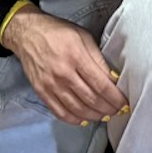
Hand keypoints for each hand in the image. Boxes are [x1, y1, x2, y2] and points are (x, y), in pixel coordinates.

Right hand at [0, 9, 124, 124]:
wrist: (27, 33)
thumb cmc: (57, 32)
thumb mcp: (83, 37)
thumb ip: (98, 59)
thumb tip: (114, 80)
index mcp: (76, 56)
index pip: (101, 85)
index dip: (116, 98)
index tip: (124, 103)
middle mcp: (63, 73)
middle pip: (92, 100)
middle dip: (109, 109)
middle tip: (118, 111)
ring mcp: (51, 84)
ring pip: (78, 110)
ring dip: (95, 116)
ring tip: (105, 115)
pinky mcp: (41, 92)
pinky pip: (61, 113)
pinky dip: (76, 120)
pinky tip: (85, 118)